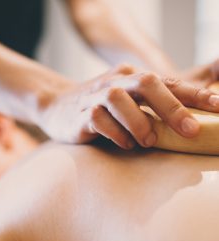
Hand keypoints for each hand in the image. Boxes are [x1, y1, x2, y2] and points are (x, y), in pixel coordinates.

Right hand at [39, 64, 218, 148]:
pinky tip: (125, 144)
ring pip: (118, 99)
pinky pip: (99, 120)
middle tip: (190, 130)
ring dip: (139, 122)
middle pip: (146, 83)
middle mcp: (114, 81)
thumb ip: (151, 109)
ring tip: (149, 141)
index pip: (166, 81)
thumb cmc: (100, 107)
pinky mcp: (80, 114)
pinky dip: (116, 133)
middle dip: (171, 107)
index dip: (193, 93)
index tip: (218, 106)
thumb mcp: (127, 102)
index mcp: (130, 76)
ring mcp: (95, 96)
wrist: (57, 105)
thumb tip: (187, 127)